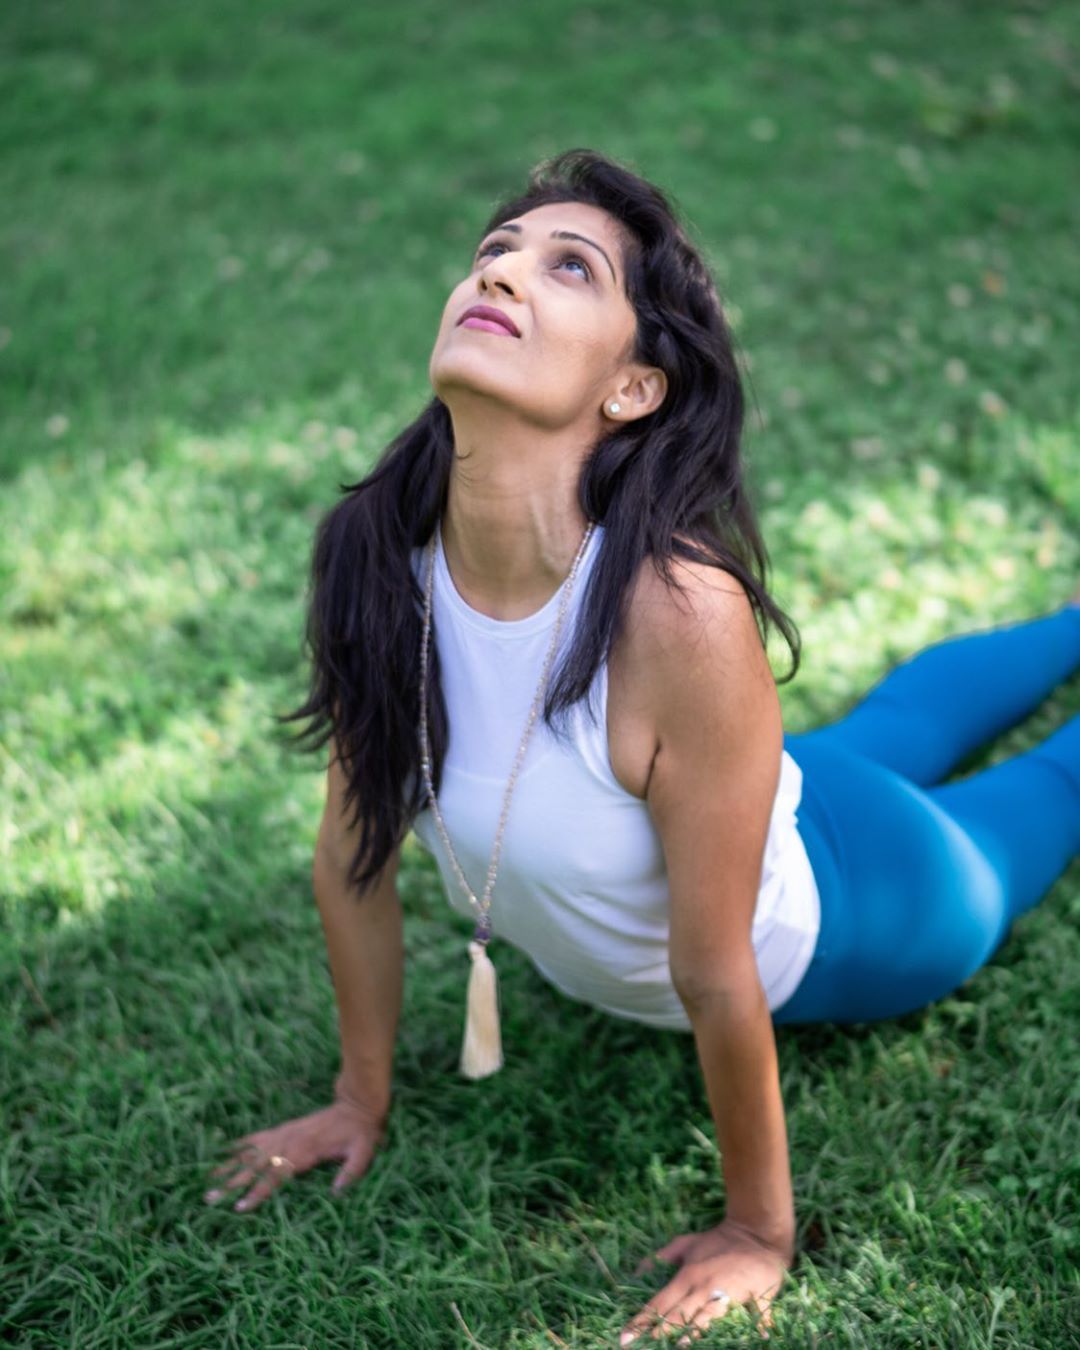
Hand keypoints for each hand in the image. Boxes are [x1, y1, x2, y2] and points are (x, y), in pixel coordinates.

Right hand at [203, 1082, 387, 1212]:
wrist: (357, 1105)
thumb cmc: (361, 1134)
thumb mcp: (364, 1152)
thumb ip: (352, 1172)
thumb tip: (337, 1192)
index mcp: (305, 1153)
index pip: (276, 1176)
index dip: (258, 1192)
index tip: (240, 1207)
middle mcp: (289, 1143)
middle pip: (255, 1167)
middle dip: (232, 1184)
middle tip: (209, 1200)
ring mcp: (284, 1134)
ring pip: (251, 1153)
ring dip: (230, 1166)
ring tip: (208, 1181)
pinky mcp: (285, 1129)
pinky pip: (259, 1137)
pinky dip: (241, 1144)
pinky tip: (225, 1151)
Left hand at [619, 1218, 791, 1344]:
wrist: (756, 1234)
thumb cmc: (719, 1242)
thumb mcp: (686, 1244)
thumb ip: (662, 1257)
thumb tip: (636, 1271)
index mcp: (687, 1275)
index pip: (660, 1303)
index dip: (642, 1321)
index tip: (624, 1338)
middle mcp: (703, 1287)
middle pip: (678, 1314)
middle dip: (660, 1333)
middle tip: (641, 1347)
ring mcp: (727, 1293)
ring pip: (707, 1317)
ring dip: (692, 1332)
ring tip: (678, 1346)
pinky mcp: (753, 1298)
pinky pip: (751, 1316)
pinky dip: (750, 1326)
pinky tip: (742, 1337)